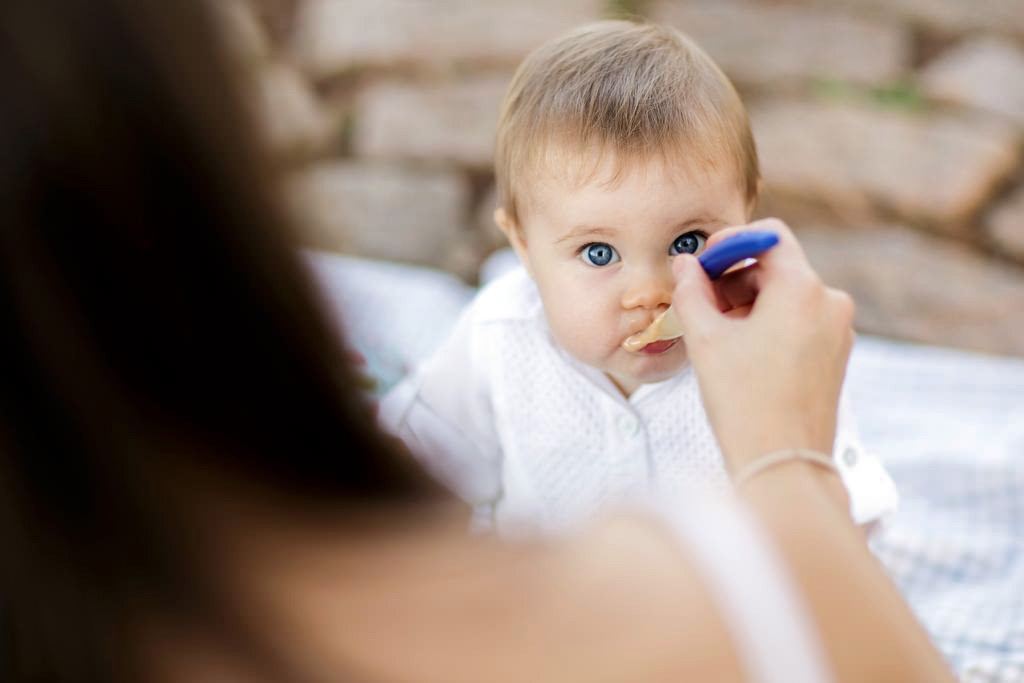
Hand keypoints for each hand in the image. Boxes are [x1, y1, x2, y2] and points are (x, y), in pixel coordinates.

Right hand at [673, 219, 854, 472]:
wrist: (783, 464)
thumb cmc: (746, 403)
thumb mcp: (706, 340)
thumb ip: (691, 292)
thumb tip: (685, 266)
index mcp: (803, 289)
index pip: (769, 236)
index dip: (730, 243)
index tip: (702, 264)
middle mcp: (829, 303)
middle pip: (777, 268)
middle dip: (734, 279)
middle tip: (699, 303)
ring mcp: (837, 331)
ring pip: (786, 297)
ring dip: (748, 304)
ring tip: (715, 334)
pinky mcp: (835, 356)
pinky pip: (799, 323)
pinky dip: (768, 325)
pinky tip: (739, 352)